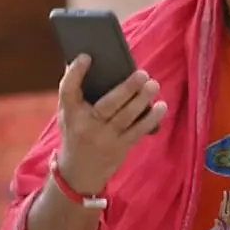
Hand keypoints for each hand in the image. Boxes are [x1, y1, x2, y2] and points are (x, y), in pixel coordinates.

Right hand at [56, 56, 167, 194]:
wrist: (79, 173)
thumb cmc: (75, 134)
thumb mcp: (68, 114)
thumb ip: (75, 92)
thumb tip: (84, 59)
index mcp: (71, 114)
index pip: (68, 91)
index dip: (76, 73)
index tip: (86, 57)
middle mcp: (87, 126)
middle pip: (107, 105)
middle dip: (126, 89)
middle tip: (142, 74)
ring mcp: (105, 139)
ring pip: (126, 118)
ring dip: (142, 101)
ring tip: (153, 85)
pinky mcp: (121, 147)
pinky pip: (138, 131)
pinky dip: (151, 118)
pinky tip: (161, 106)